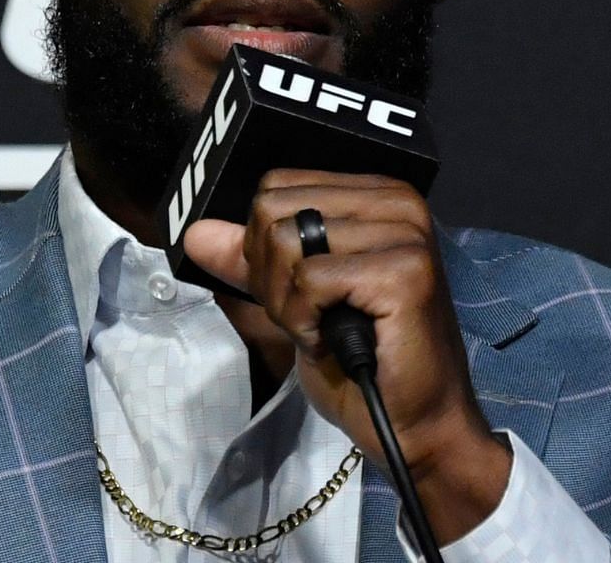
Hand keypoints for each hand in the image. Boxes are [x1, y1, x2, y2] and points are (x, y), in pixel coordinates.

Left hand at [182, 169, 510, 541]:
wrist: (413, 423)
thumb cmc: (360, 364)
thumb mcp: (293, 302)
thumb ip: (252, 262)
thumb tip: (196, 232)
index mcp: (376, 196)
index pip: (276, 188)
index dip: (264, 248)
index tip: (301, 294)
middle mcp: (398, 201)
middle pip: (273, 211)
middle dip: (272, 277)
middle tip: (312, 318)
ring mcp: (406, 233)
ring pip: (287, 242)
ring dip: (289, 304)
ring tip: (326, 331)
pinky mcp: (405, 271)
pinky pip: (310, 279)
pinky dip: (304, 322)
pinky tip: (333, 343)